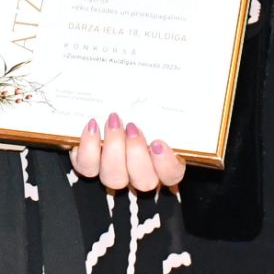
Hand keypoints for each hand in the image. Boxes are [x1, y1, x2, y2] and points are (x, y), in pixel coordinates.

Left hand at [69, 113, 186, 192]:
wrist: (107, 102)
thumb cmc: (138, 106)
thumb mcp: (157, 106)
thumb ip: (167, 109)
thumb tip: (186, 92)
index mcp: (163, 161)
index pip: (172, 175)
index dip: (166, 164)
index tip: (158, 143)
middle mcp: (139, 173)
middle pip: (144, 181)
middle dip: (137, 154)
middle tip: (132, 127)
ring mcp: (114, 172)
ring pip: (114, 178)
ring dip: (113, 149)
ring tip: (113, 122)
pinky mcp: (90, 166)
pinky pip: (87, 167)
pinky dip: (89, 147)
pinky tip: (93, 125)